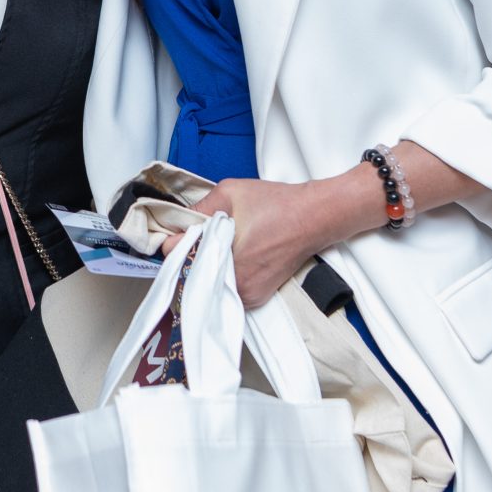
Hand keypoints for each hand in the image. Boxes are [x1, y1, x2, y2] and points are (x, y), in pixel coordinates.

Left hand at [182, 179, 361, 309]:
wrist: (315, 217)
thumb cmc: (277, 204)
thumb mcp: (229, 193)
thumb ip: (197, 209)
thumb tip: (176, 224)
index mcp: (226, 263)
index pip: (177, 258)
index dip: (177, 238)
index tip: (185, 228)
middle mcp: (236, 288)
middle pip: (192, 273)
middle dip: (193, 252)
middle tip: (205, 232)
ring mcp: (248, 297)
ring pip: (209, 282)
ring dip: (209, 264)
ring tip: (225, 242)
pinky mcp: (257, 298)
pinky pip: (227, 288)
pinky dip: (224, 272)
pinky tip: (236, 253)